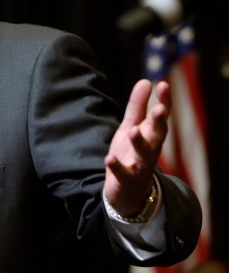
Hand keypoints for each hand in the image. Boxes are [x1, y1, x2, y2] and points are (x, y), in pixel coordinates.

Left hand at [104, 79, 170, 216]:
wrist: (128, 191)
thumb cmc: (132, 153)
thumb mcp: (132, 126)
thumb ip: (137, 106)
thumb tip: (145, 81)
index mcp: (152, 134)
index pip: (161, 116)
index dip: (164, 101)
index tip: (163, 84)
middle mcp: (150, 149)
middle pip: (158, 135)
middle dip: (159, 122)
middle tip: (158, 109)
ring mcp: (140, 165)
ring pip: (145, 155)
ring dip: (140, 143)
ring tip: (133, 131)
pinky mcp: (127, 180)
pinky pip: (123, 174)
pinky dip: (117, 167)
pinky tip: (109, 159)